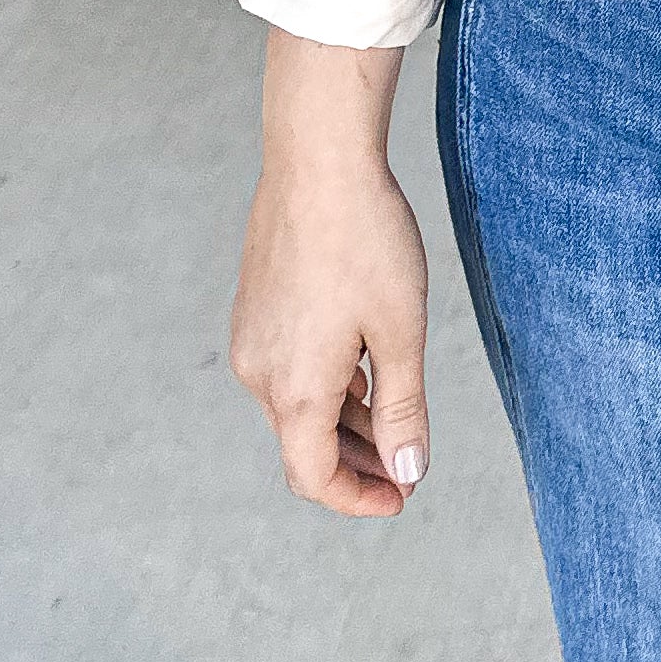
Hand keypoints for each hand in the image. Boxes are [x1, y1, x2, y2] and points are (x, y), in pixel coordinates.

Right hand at [230, 30, 431, 517]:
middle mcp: (259, 373)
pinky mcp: (254, 310)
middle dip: (356, 464)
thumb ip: (402, 411)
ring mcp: (251, 339)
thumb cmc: (366, 242)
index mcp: (293, 389)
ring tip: (394, 417)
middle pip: (303, 445)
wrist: (318, 162)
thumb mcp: (400, 333)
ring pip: (296, 407)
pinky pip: (287, 370)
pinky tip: (363, 368)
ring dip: (342, 423)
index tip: (402, 497)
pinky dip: (326, 386)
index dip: (357, 499)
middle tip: (407, 467)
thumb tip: (408, 474)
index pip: (314, 477)